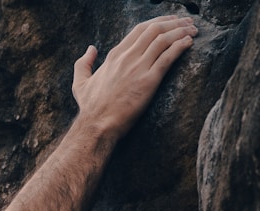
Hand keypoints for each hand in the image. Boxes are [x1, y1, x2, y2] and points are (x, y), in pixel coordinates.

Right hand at [72, 14, 197, 140]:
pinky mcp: (149, 81)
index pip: (140, 29)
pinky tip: (189, 43)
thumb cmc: (90, 109)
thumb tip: (90, 49)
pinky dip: (181, 46)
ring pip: (164, 40)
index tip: (170, 20)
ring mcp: (138, 68)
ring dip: (181, 31)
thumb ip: (83, 64)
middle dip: (174, 22)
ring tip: (193, 30)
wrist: (97, 126)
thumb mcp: (80, 84)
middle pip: (155, 29)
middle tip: (187, 22)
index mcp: (115, 55)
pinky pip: (168, 57)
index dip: (158, 21)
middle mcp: (128, 57)